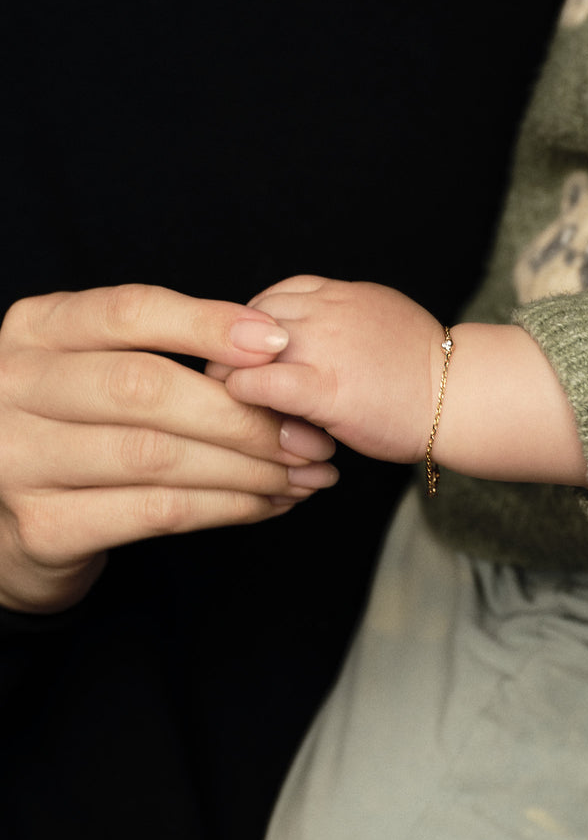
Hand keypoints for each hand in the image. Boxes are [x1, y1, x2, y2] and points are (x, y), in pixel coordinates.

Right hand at [0, 284, 337, 613]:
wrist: (6, 519)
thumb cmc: (74, 429)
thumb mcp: (94, 368)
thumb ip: (159, 351)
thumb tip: (270, 349)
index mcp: (34, 329)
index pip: (128, 312)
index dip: (208, 324)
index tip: (277, 343)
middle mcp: (14, 387)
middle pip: (144, 387)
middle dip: (240, 413)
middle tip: (305, 435)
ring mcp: (20, 459)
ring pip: (156, 455)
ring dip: (246, 467)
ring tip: (300, 474)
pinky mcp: (44, 527)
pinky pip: (155, 512)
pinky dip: (224, 507)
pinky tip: (264, 503)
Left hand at [219, 276, 444, 463]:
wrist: (463, 395)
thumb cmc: (425, 369)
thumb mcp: (379, 317)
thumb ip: (339, 317)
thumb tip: (308, 329)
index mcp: (338, 293)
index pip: (269, 299)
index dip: (252, 333)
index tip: (259, 363)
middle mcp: (324, 310)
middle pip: (245, 321)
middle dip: (234, 355)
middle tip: (239, 389)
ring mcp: (322, 346)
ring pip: (240, 350)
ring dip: (233, 379)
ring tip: (245, 407)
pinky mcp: (323, 388)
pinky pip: (257, 385)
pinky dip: (243, 399)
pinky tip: (257, 415)